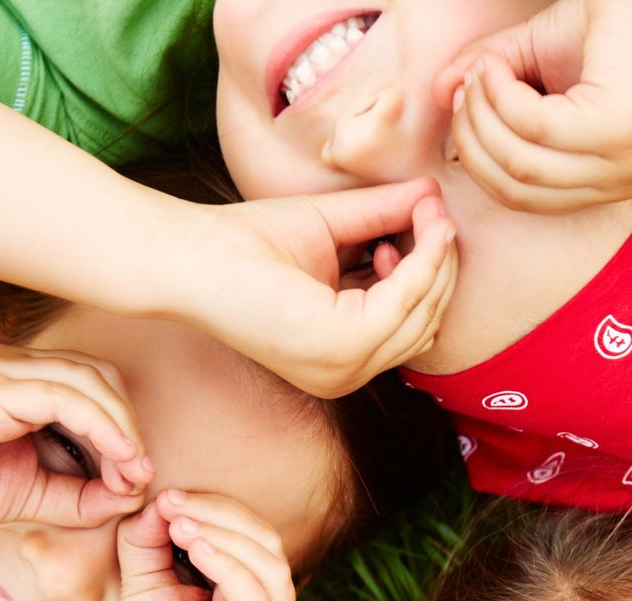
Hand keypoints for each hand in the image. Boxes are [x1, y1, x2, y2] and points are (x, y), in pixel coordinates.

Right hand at [0, 345, 151, 529]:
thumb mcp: (28, 496)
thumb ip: (78, 497)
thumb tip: (132, 497)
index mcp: (19, 381)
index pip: (94, 387)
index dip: (125, 429)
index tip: (138, 478)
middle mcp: (12, 364)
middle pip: (100, 377)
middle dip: (130, 426)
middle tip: (141, 474)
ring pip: (88, 381)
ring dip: (122, 428)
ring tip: (135, 470)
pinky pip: (62, 397)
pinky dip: (100, 427)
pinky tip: (116, 459)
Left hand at [82, 492, 296, 600]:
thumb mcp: (143, 587)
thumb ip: (150, 543)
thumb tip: (158, 500)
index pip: (254, 540)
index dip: (218, 509)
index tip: (169, 496)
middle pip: (268, 547)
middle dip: (222, 515)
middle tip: (174, 502)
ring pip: (270, 570)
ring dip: (225, 535)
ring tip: (181, 523)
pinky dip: (230, 568)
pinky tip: (196, 548)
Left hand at [178, 180, 459, 397]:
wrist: (190, 253)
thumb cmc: (244, 242)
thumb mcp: (333, 227)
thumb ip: (382, 216)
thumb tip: (434, 195)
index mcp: (339, 356)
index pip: (410, 322)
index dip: (430, 271)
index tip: (430, 220)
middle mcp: (344, 373)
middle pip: (426, 322)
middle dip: (441, 265)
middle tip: (436, 214)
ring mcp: (342, 368)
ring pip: (423, 313)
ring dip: (435, 259)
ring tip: (427, 215)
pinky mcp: (339, 347)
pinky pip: (405, 302)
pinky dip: (422, 262)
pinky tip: (418, 227)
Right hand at [430, 0, 631, 212]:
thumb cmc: (597, 27)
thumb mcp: (526, 63)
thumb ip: (484, 86)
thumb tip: (438, 95)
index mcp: (605, 182)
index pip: (520, 196)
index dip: (477, 154)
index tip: (460, 101)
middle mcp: (620, 182)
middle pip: (514, 187)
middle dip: (473, 135)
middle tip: (466, 82)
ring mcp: (623, 163)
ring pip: (519, 162)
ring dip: (484, 110)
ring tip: (483, 66)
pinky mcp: (618, 133)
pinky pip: (534, 128)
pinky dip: (502, 94)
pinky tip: (499, 62)